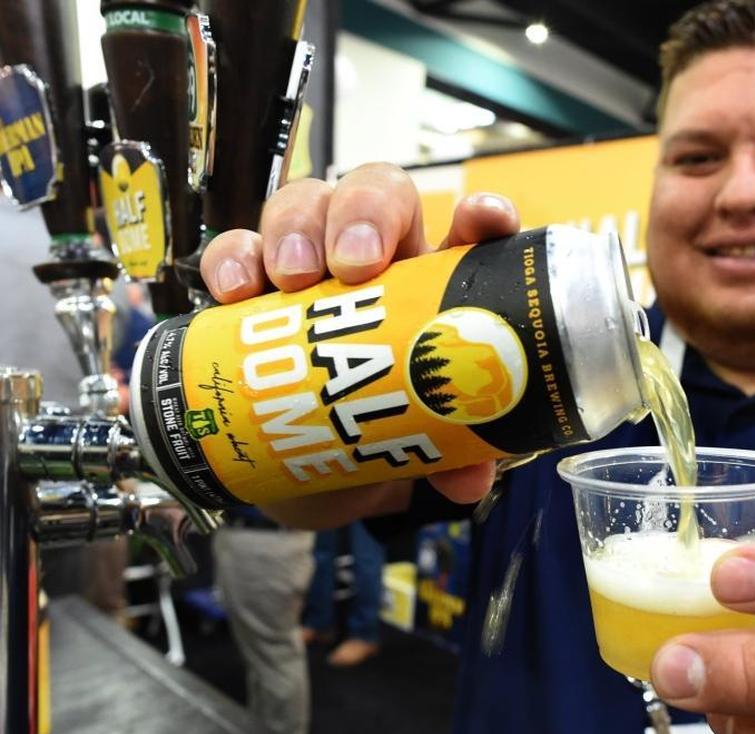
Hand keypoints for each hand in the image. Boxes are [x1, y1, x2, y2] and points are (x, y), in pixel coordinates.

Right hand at [199, 163, 519, 523]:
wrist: (303, 472)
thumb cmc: (373, 432)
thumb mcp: (416, 446)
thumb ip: (451, 457)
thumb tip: (467, 478)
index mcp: (434, 287)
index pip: (468, 228)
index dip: (481, 214)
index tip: (479, 219)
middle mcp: (378, 264)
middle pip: (376, 193)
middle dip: (365, 211)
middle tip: (353, 265)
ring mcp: (313, 269)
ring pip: (305, 204)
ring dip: (297, 226)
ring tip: (292, 277)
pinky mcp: (252, 292)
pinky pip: (237, 250)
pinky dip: (234, 259)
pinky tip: (236, 289)